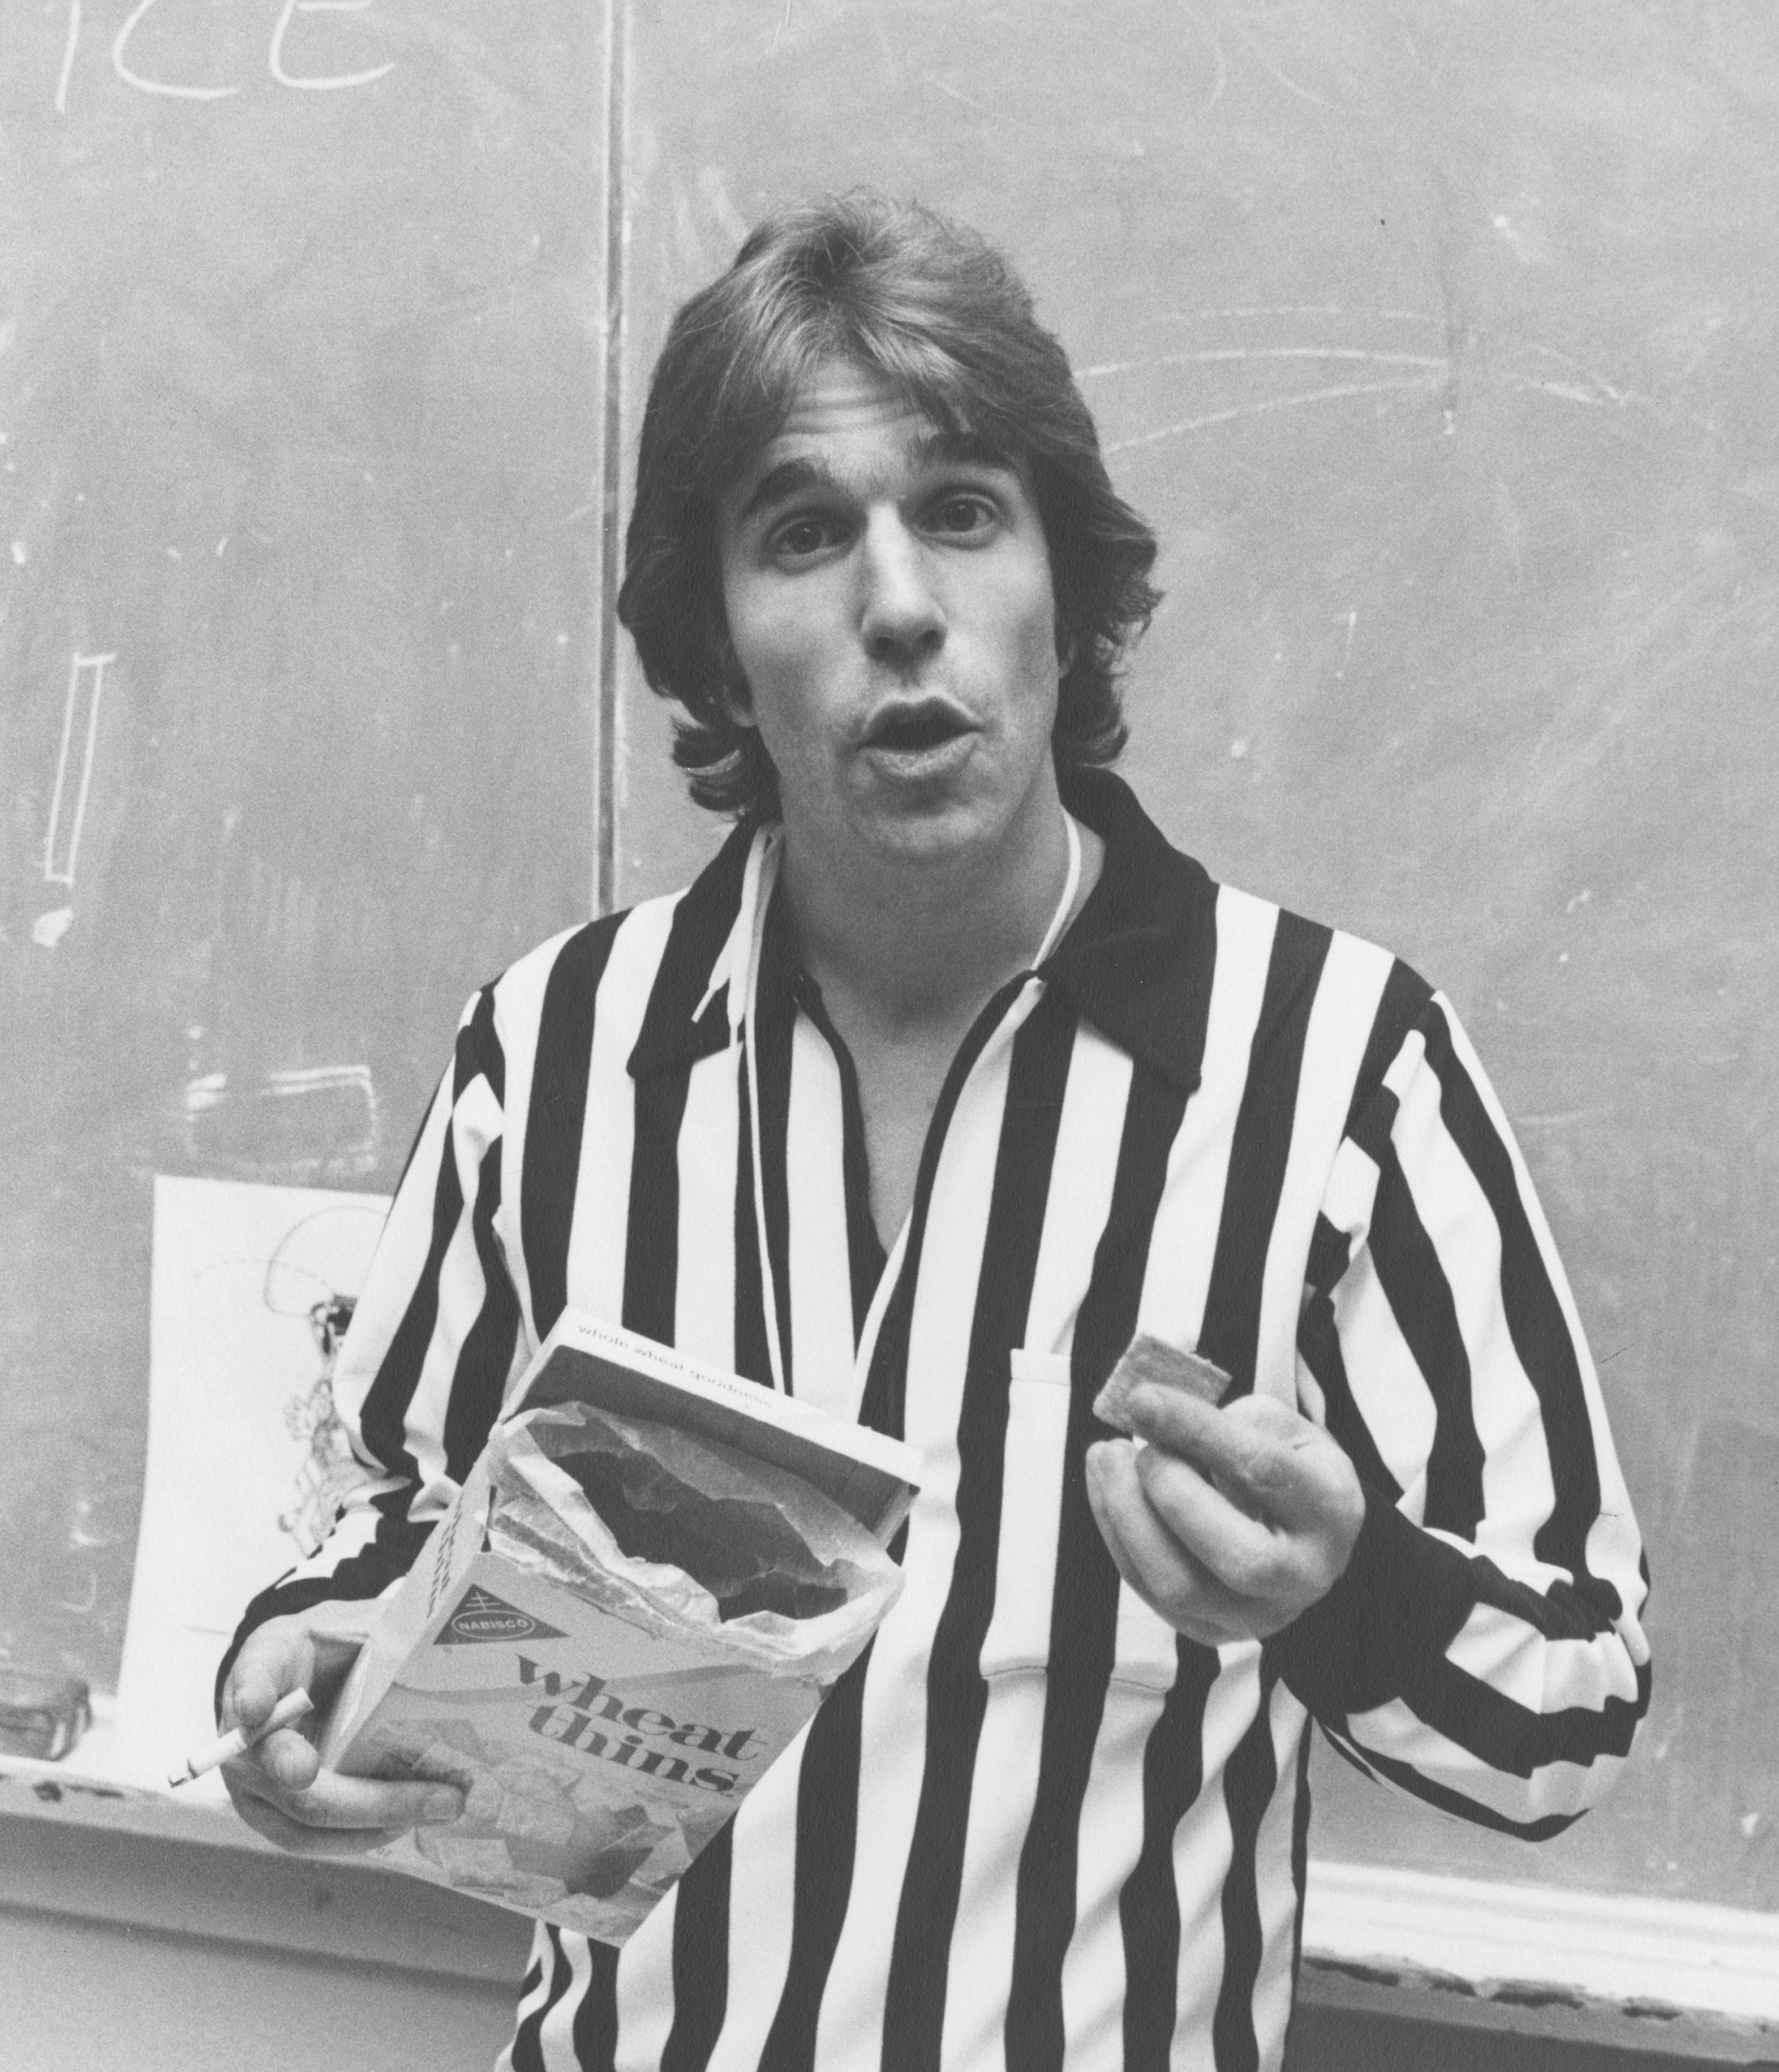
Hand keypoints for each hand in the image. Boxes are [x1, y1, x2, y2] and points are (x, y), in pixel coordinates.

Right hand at [218, 1610, 462, 1855]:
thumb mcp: (354, 1624)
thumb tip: (447, 1651)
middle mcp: (243, 1729)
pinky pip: (311, 1838)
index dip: (253, 1692)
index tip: (257, 1706)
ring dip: (375, 1825)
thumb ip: (385, 1633)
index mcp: (265, 1663)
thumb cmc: (329, 1646)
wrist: (297, 1674)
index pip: (253, 1676)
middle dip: (365, 1797)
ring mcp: (251, 1782)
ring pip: (301, 1823)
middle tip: (434, 1797)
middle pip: (286, 1771)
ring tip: (438, 1810)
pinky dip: (363, 1835)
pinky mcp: (271, 1815)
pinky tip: (409, 1821)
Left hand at [1085, 1374, 1364, 1647]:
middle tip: (1141, 1447)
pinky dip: (1116, 1532)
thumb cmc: (1285, 1466)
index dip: (1196, 1431)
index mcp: (1330, 1509)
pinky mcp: (1210, 1631)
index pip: (1261, 1471)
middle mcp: (1304, 1575)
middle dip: (1169, 1491)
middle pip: (1235, 1556)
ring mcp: (1258, 1615)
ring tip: (1109, 1456)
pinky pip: (1149, 1592)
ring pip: (1180, 1586)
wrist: (1302, 1534)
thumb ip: (1224, 1423)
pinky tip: (1106, 1485)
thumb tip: (1152, 1419)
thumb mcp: (1276, 1427)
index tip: (1142, 1400)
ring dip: (1127, 1514)